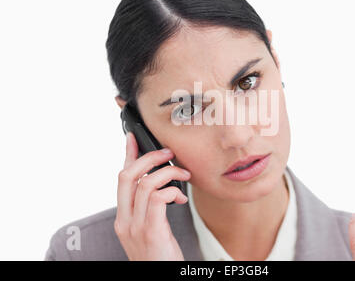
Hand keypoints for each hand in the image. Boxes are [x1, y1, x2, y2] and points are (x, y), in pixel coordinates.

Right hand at [114, 132, 190, 260]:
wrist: (160, 278)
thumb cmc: (160, 255)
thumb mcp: (150, 229)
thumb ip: (150, 208)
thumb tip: (161, 184)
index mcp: (123, 218)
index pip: (122, 180)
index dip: (127, 155)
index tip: (133, 137)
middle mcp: (124, 221)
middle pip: (127, 175)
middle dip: (149, 157)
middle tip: (168, 153)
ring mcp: (135, 227)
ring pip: (145, 183)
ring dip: (168, 173)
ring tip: (183, 175)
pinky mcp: (151, 232)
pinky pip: (158, 198)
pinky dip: (172, 191)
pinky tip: (181, 198)